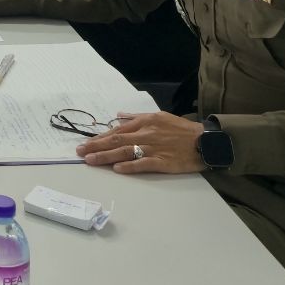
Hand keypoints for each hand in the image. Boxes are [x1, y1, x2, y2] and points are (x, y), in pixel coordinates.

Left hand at [76, 111, 207, 174]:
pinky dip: (130, 166)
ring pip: (125, 151)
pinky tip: (117, 169)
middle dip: (96, 146)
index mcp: (145, 122)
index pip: (117, 130)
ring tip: (90, 160)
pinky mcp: (163, 162)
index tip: (86, 143)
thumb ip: (137, 117)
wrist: (205, 141)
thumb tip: (118, 115)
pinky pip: (143, 164)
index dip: (100, 137)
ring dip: (106, 156)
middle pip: (117, 140)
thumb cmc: (182, 130)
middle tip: (79, 151)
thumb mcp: (159, 116)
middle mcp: (146, 134)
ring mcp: (154, 148)